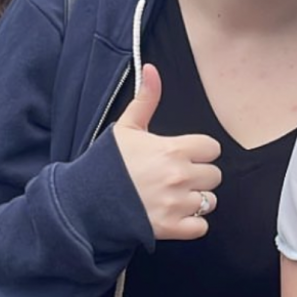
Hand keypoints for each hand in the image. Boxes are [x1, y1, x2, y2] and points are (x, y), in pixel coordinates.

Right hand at [114, 64, 221, 239]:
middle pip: (214, 175)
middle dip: (199, 176)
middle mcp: (180, 176)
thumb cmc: (105, 164)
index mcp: (173, 150)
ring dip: (196, 200)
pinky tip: (174, 215)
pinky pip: (201, 227)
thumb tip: (152, 68)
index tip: (183, 155)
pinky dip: (192, 224)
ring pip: (209, 201)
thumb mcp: (126, 127)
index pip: (212, 148)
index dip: (199, 152)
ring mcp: (176, 204)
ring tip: (174, 197)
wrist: (83, 203)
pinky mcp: (171, 228)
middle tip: (176, 177)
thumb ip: (146, 98)